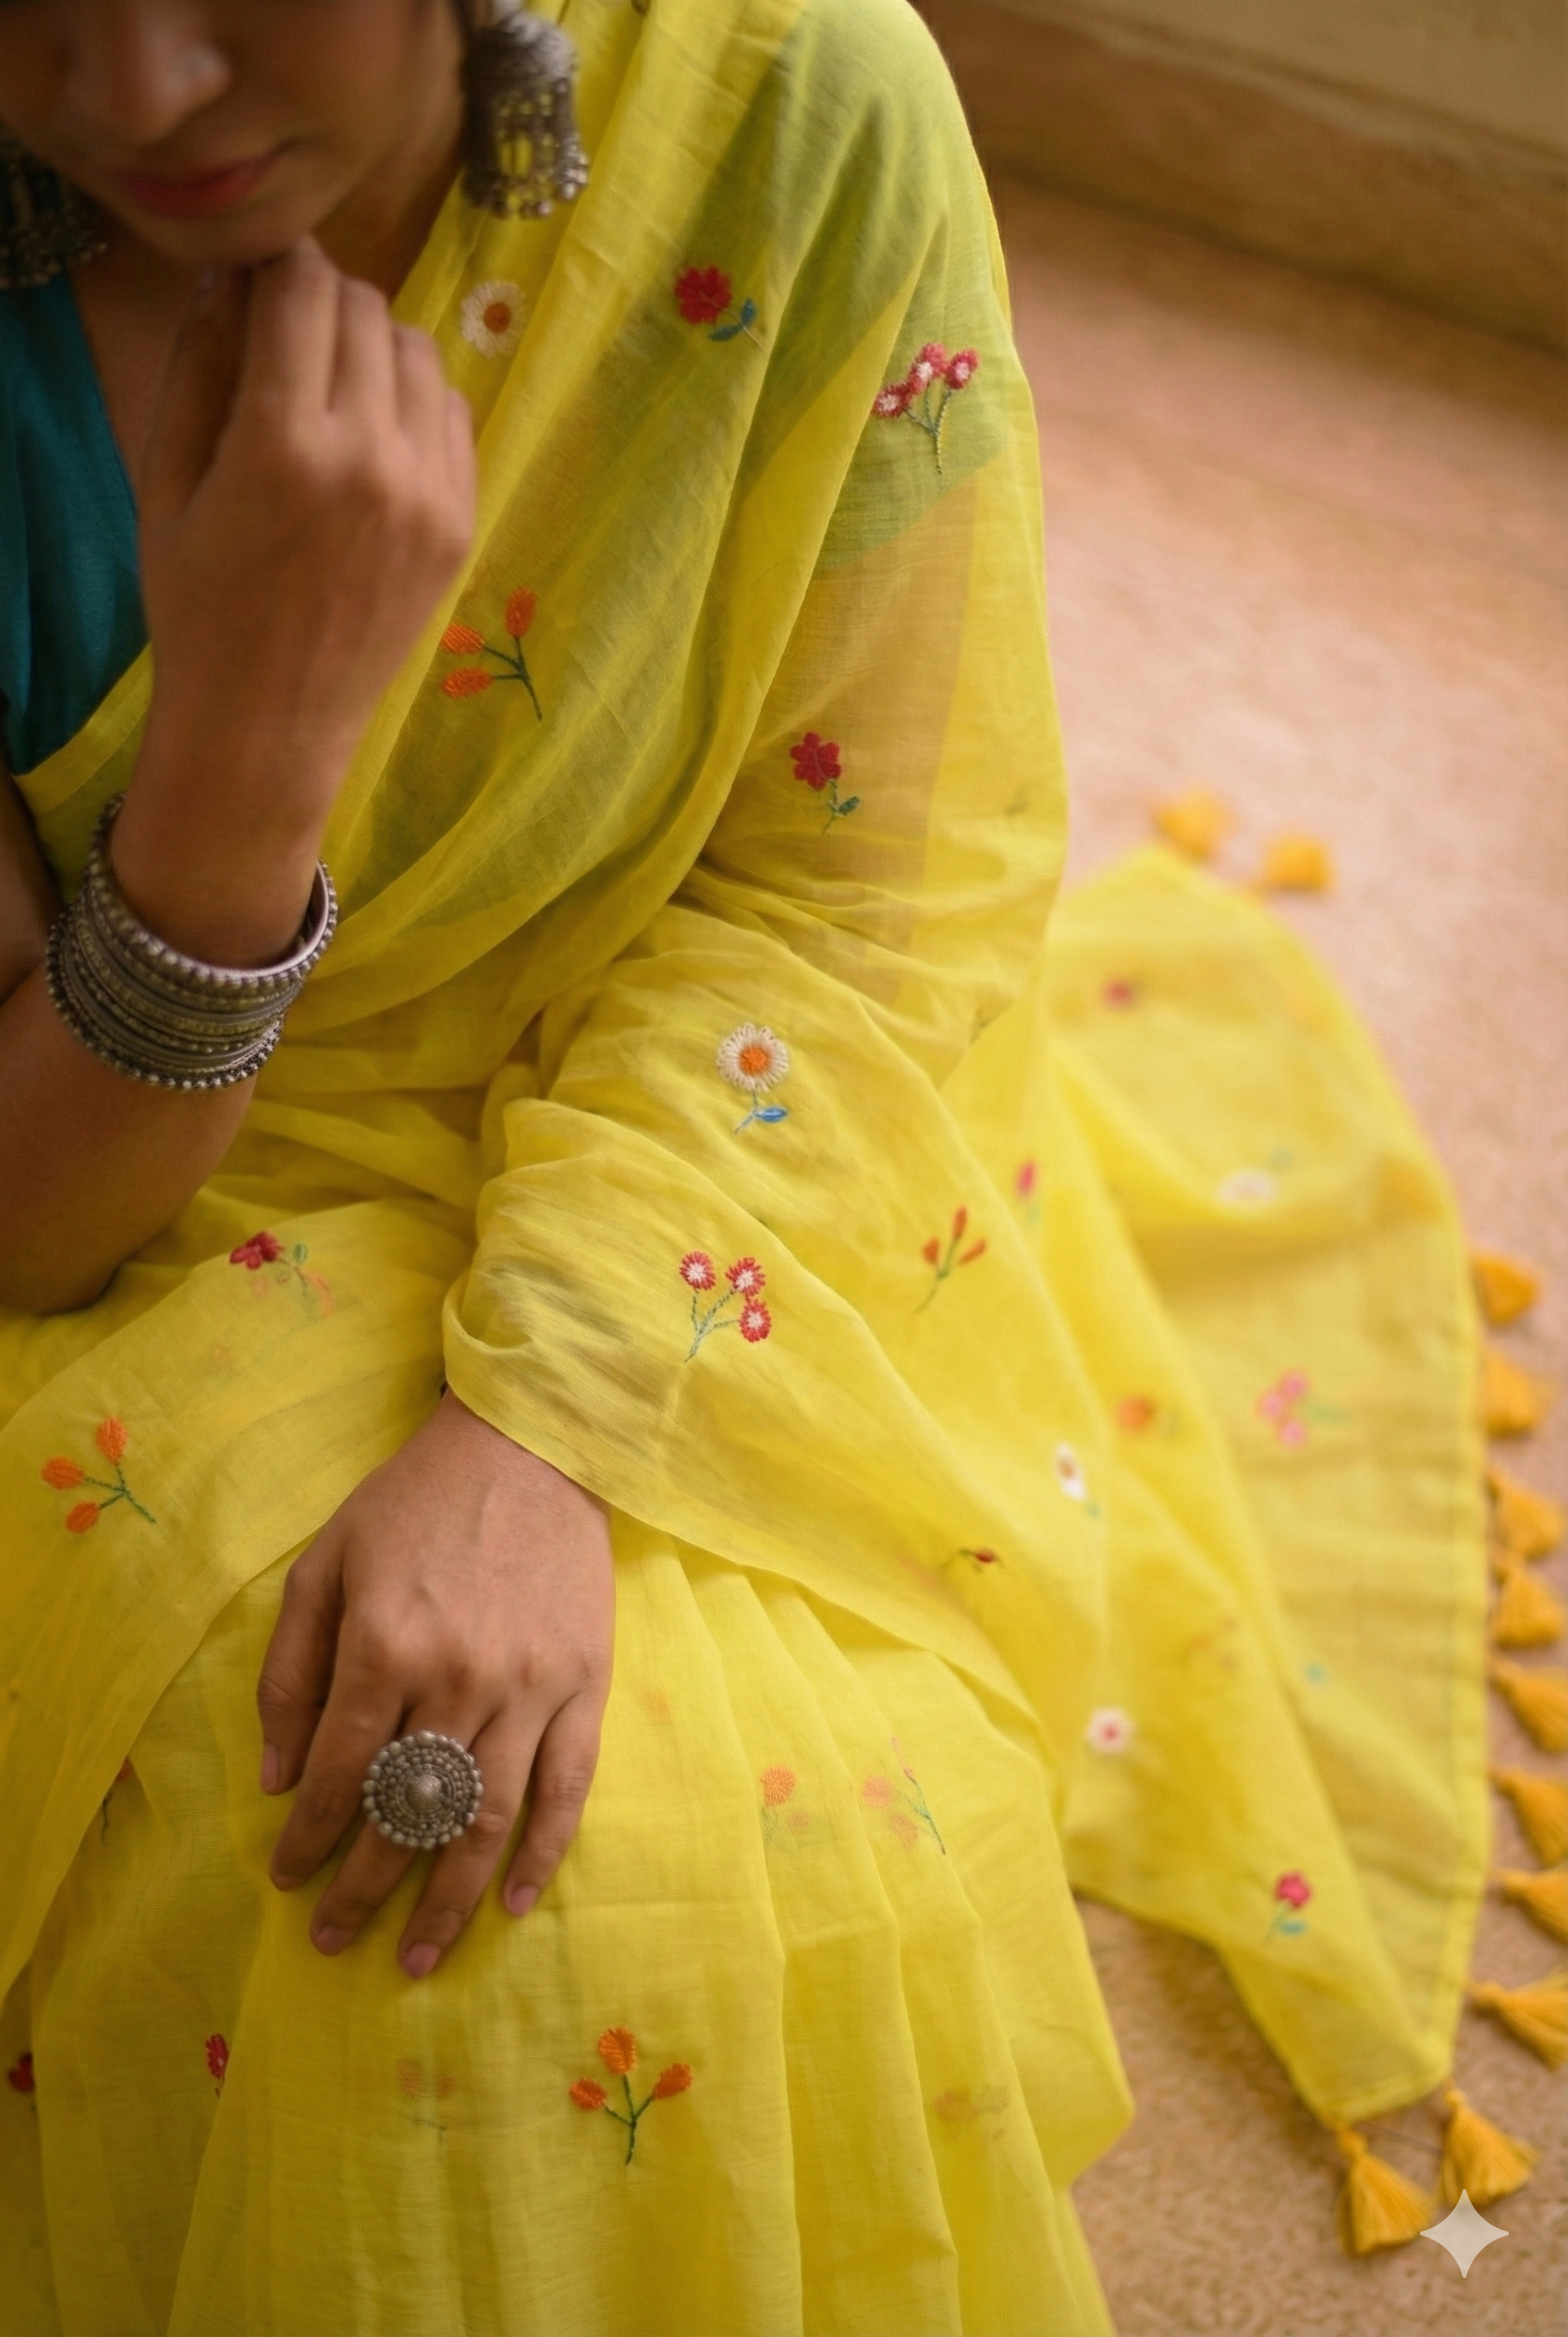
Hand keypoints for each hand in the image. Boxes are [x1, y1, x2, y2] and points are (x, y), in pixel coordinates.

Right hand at [113, 239, 476, 962]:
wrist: (269, 725)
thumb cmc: (199, 605)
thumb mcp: (170, 481)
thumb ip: (202, 367)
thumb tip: (236, 277)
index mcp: (283, 443)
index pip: (302, 289)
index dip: (279, 264)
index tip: (262, 275)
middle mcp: (369, 458)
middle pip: (365, 310)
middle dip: (323, 301)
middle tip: (291, 332)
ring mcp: (428, 493)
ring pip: (419, 353)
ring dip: (376, 345)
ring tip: (336, 384)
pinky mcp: (461, 524)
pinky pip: (454, 414)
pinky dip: (417, 401)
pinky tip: (376, 434)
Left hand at [257, 1394, 613, 1976]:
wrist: (532, 1443)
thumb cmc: (415, 1501)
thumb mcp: (325, 1563)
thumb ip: (291, 1670)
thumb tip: (276, 1779)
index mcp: (385, 1644)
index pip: (339, 1774)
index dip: (308, 1839)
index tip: (287, 1879)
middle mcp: (458, 1676)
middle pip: (407, 1812)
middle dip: (365, 1890)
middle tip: (333, 1940)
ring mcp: (531, 1686)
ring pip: (485, 1819)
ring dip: (447, 1899)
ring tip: (419, 1957)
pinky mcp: (586, 1685)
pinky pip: (568, 1789)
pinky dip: (541, 1854)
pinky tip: (510, 1903)